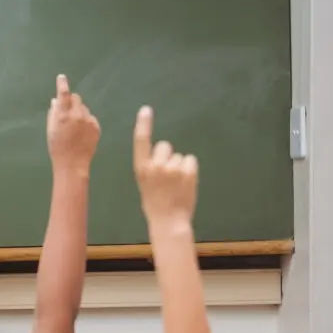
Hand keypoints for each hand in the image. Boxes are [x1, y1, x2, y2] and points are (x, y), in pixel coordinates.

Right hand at [46, 74, 100, 174]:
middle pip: (77, 98)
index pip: (63, 94)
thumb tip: (56, 101)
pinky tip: (82, 133)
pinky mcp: (97, 126)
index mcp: (63, 115)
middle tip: (68, 112)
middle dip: (72, 101)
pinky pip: (91, 118)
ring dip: (79, 112)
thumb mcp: (51, 130)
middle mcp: (77, 115)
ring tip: (75, 128)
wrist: (73, 164)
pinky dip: (87, 121)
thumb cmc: (57, 148)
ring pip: (84, 108)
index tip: (62, 77)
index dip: (62, 84)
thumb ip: (53, 113)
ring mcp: (88, 120)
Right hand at [133, 106, 197, 225]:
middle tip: (167, 176)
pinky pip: (190, 160)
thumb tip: (162, 153)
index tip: (146, 110)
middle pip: (164, 146)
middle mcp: (156, 165)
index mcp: (141, 169)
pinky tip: (186, 183)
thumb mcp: (145, 184)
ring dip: (180, 166)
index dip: (143, 125)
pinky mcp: (188, 170)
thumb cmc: (155, 204)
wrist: (168, 222)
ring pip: (179, 156)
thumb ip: (151, 167)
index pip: (141, 142)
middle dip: (167, 155)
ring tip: (176, 185)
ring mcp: (173, 168)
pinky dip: (190, 170)